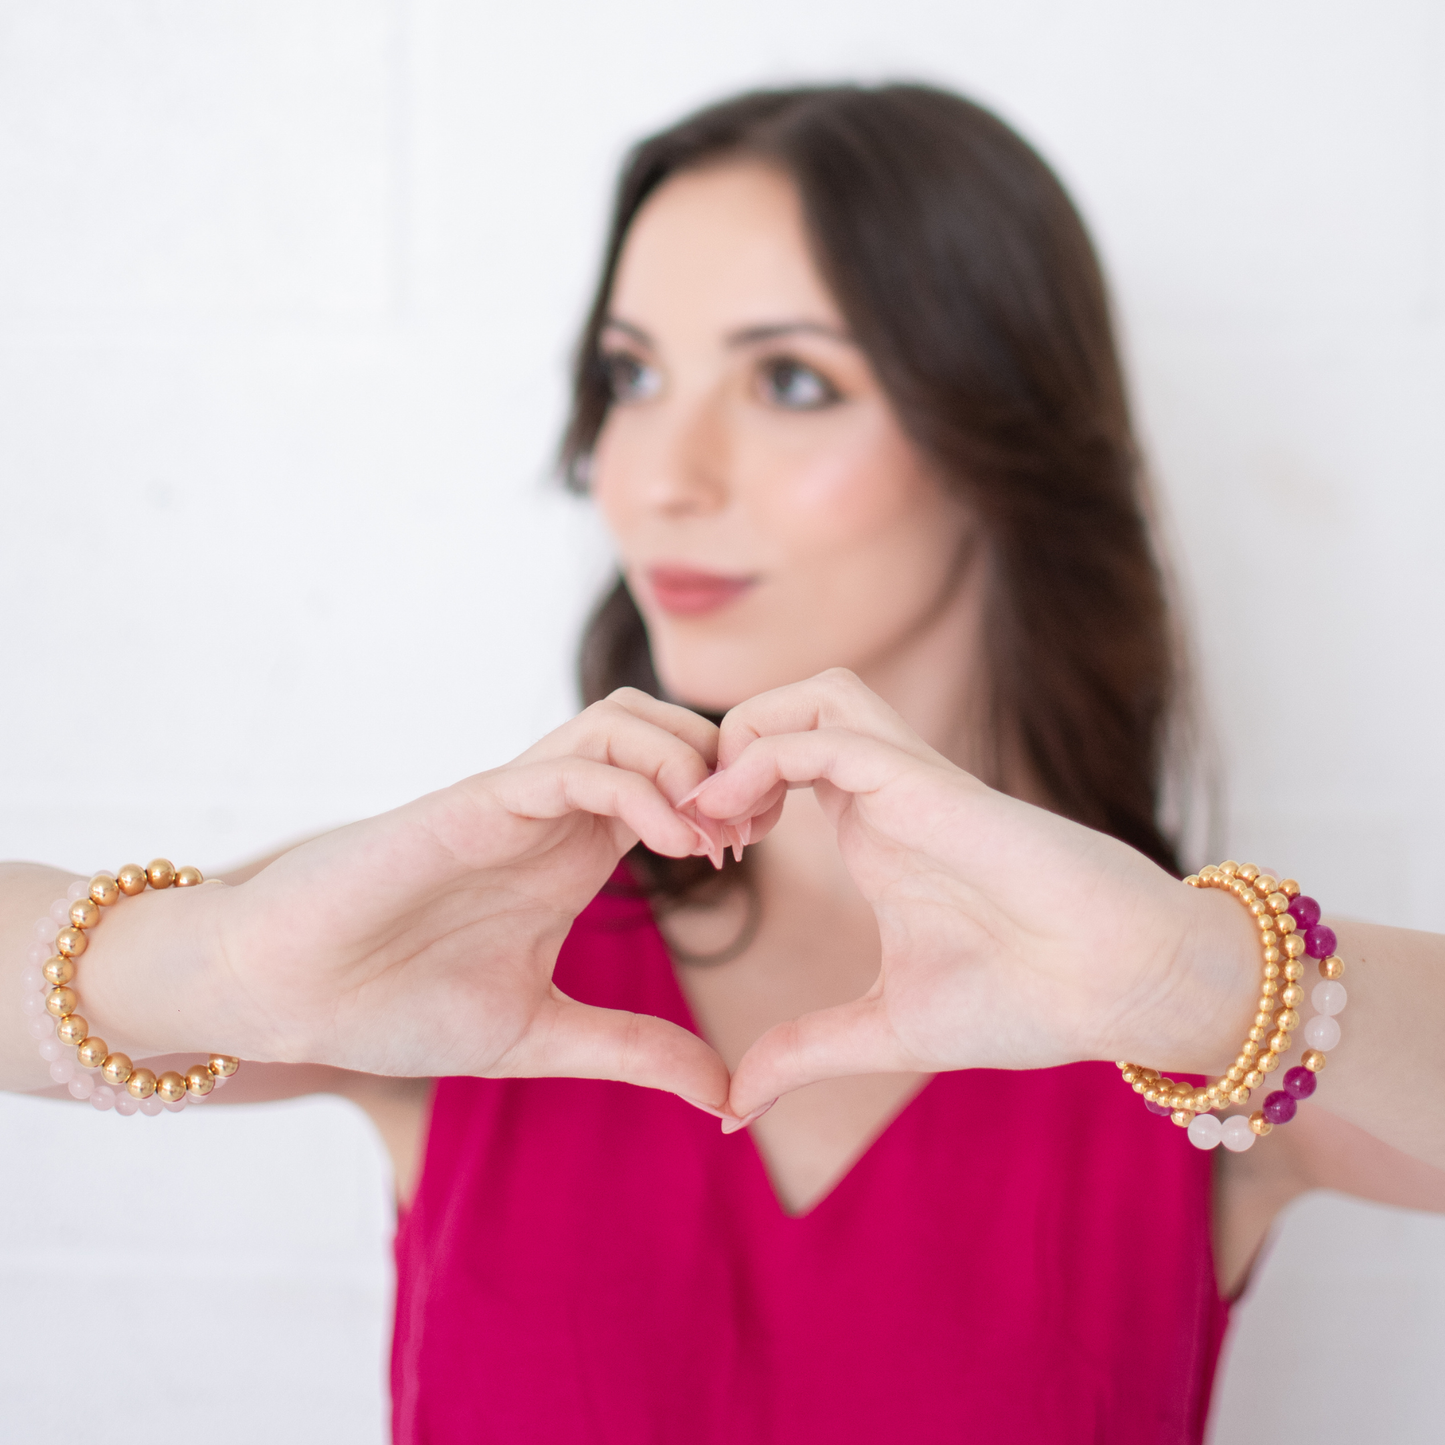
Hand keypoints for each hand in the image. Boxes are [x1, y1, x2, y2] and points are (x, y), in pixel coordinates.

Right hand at [83, 691, 732, 1112]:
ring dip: (688, 762)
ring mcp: (515, 801)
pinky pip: (573, 763)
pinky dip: (639, 786)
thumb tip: (726, 1096)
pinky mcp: (474, 804)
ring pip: (625, 720)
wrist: (286, 997)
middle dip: (726, 762)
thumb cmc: (395, 1005)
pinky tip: (674, 843)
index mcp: (575, 851)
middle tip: (753, 830)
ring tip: (716, 838)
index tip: (756, 851)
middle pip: (664, 725)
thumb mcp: (542, 1036)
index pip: (675, 779)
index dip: (731, 797)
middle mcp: (553, 812)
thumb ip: (635, 1052)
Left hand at [687, 671, 1257, 1117]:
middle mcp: (888, 791)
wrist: (1124, 990)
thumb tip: (731, 1108)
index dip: (725, 791)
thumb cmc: (1027, 1000)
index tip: (705, 860)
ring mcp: (912, 781)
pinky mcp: (933, 784)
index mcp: (874, 827)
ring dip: (747, 738)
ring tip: (719, 817)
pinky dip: (765, 760)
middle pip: (792, 706)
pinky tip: (737, 823)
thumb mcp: (885, 1029)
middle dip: (724, 748)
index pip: (784, 759)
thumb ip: (804, 1053)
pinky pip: (831, 737)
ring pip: (813, 696)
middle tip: (701, 829)